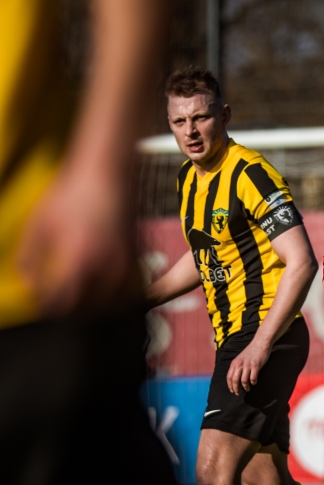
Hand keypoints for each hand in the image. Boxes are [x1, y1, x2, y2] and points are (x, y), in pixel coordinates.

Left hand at [16, 166, 132, 315]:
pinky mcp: (135, 255)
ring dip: (98, 307)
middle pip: (90, 309)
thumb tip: (27, 283)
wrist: (106, 172)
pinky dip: (117, 295)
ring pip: (115, 303)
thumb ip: (28, 257)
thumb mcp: (39, 224)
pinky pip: (129, 287)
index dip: (50, 308)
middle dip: (73, 311)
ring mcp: (124, 262)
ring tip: (83, 303)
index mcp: (78, 261)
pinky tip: (104, 289)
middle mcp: (105, 266)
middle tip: (60, 305)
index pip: (63, 302)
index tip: (41, 305)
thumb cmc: (71, 194)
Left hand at [227, 340, 270, 393]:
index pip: (229, 377)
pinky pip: (253, 378)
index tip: (232, 391)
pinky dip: (253, 382)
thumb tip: (235, 378)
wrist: (260, 343)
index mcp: (234, 363)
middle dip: (236, 389)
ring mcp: (248, 365)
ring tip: (247, 389)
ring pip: (244, 381)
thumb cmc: (251, 351)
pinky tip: (254, 382)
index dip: (230, 385)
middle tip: (238, 393)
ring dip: (245, 387)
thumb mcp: (240, 358)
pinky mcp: (256, 365)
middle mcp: (240, 364)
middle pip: (235, 380)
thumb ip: (237, 366)